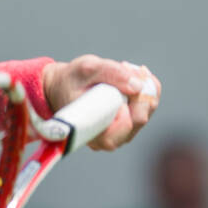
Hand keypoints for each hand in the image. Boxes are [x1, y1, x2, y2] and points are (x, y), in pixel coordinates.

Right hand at [41, 55, 161, 150]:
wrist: (60, 87)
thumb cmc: (70, 80)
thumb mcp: (86, 68)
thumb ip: (111, 73)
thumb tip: (138, 85)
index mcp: (95, 131)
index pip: (127, 124)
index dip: (132, 102)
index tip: (123, 81)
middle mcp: (108, 139)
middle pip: (140, 118)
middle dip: (140, 90)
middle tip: (128, 68)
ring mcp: (118, 134)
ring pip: (146, 113)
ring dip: (144, 88)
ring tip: (126, 69)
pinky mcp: (126, 126)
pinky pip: (145, 110)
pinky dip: (146, 90)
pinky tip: (133, 76)